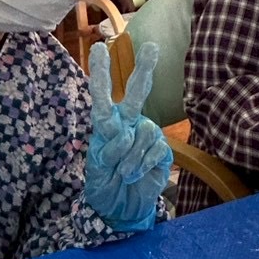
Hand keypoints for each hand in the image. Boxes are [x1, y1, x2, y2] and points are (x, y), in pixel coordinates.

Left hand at [85, 41, 173, 232]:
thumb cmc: (104, 186)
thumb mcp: (96, 168)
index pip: (102, 96)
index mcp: (107, 125)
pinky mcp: (161, 152)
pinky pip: (154, 150)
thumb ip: (108, 149)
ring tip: (123, 174)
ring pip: (144, 132)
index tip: (99, 48)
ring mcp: (146, 136)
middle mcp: (128, 124)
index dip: (100, 72)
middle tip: (151, 47)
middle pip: (137, 94)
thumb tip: (126, 134)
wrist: (120, 211)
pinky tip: (137, 176)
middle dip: (144, 69)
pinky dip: (142, 165)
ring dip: (131, 157)